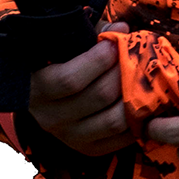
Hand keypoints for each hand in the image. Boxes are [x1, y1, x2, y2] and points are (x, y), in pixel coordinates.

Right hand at [28, 21, 134, 156]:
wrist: (45, 94)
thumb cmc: (57, 59)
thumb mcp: (66, 42)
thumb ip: (93, 33)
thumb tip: (121, 30)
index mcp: (37, 88)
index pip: (70, 79)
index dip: (98, 60)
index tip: (114, 42)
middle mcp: (50, 117)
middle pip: (98, 97)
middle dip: (121, 73)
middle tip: (133, 58)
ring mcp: (69, 137)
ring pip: (113, 120)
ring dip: (134, 97)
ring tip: (140, 78)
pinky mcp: (88, 149)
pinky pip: (121, 139)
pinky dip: (136, 121)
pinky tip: (140, 101)